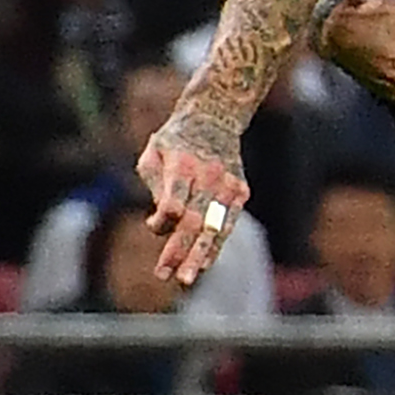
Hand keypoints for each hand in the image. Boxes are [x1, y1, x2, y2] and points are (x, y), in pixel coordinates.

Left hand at [138, 108, 248, 287]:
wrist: (216, 116)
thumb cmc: (174, 140)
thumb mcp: (153, 153)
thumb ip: (154, 187)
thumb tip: (161, 224)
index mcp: (182, 164)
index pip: (175, 200)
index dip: (163, 220)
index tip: (153, 226)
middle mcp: (208, 176)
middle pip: (194, 220)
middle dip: (179, 250)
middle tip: (165, 275)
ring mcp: (228, 185)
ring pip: (213, 227)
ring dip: (199, 255)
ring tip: (186, 278)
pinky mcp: (241, 191)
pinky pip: (227, 224)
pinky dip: (216, 245)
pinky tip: (204, 264)